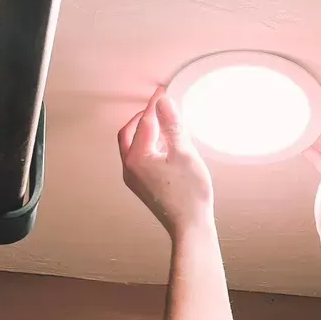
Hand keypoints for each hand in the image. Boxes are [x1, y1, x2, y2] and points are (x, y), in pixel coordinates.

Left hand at [118, 88, 214, 238]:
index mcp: (136, 157)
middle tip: (159, 108)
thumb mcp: (184, 153)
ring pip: (133, 146)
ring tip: (164, 125)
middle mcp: (130, 168)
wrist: (190, 226)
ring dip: (146, 132)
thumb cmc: (189, 194)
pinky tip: (165, 148)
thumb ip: (172, 125)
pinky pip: (140, 159)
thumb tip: (163, 102)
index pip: (145, 122)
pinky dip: (148, 146)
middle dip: (143, 118)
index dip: (155, 105)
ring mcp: (135, 179)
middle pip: (129, 133)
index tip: (163, 93)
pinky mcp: (143, 186)